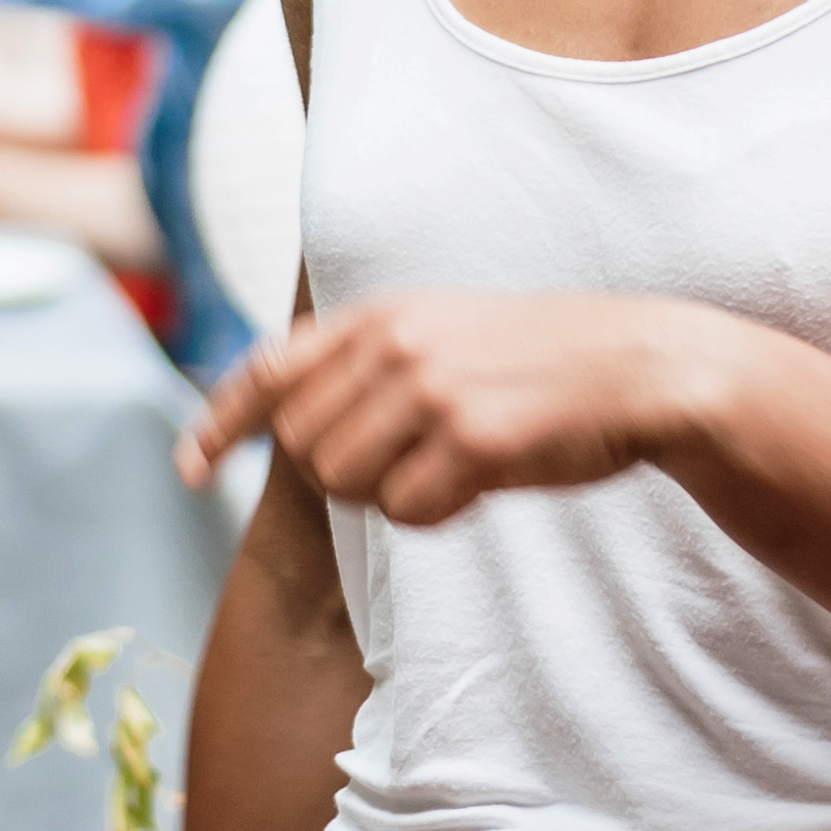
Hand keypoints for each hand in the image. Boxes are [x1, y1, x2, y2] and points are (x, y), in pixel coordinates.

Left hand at [193, 292, 707, 522]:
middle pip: (301, 447)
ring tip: (444, 472)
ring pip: (345, 484)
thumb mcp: (440, 331)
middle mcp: (395, 343)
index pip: (266, 371)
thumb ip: (366, 360)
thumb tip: (284, 421)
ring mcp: (433, 387)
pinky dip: (435, 515)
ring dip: (387, 497)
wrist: (641, 368)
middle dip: (337, 477)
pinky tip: (479, 488)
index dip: (218, 425)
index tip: (189, 471)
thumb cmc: (538, 364)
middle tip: (400, 472)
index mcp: (379, 315)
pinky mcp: (474, 437)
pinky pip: (406, 510)